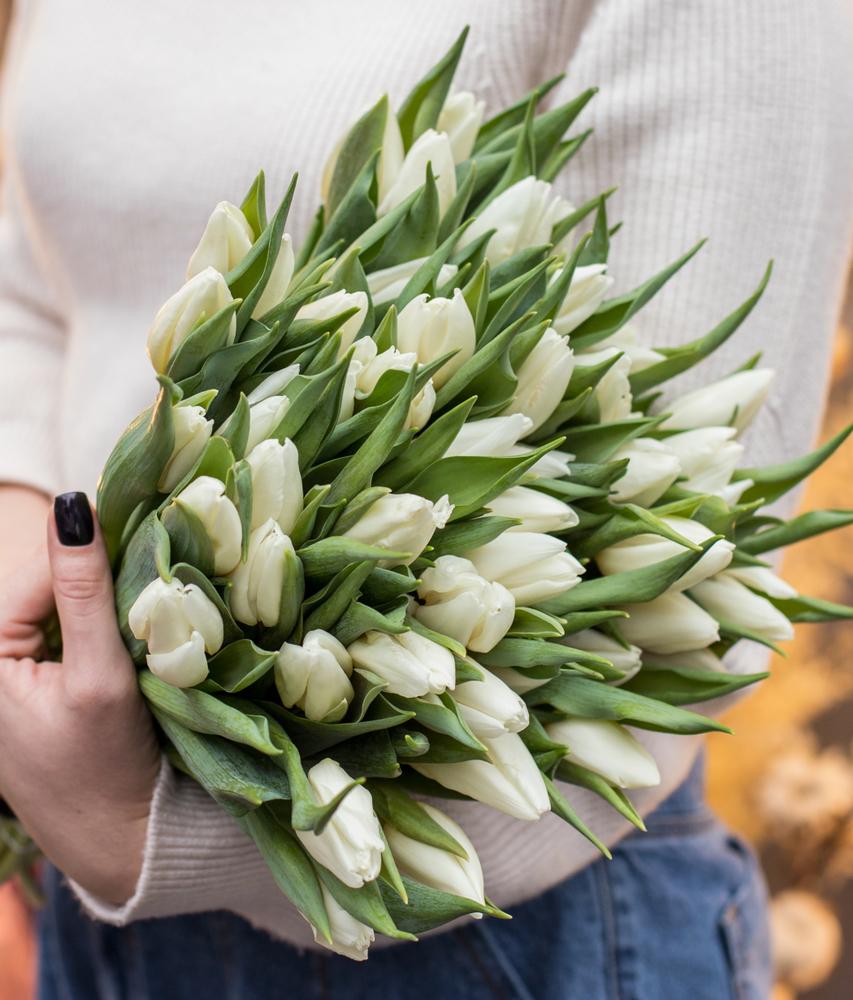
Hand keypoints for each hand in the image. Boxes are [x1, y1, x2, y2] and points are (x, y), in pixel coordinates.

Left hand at [0, 492, 159, 903]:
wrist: (119, 841)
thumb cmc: (104, 767)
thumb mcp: (98, 677)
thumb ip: (84, 591)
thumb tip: (72, 504)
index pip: (35, 574)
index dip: (93, 555)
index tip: (155, 537)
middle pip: (46, 587)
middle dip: (100, 580)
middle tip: (160, 579)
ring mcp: (11, 673)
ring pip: (61, 606)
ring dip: (105, 601)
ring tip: (150, 608)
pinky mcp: (36, 683)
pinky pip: (67, 630)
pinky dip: (102, 625)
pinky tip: (134, 634)